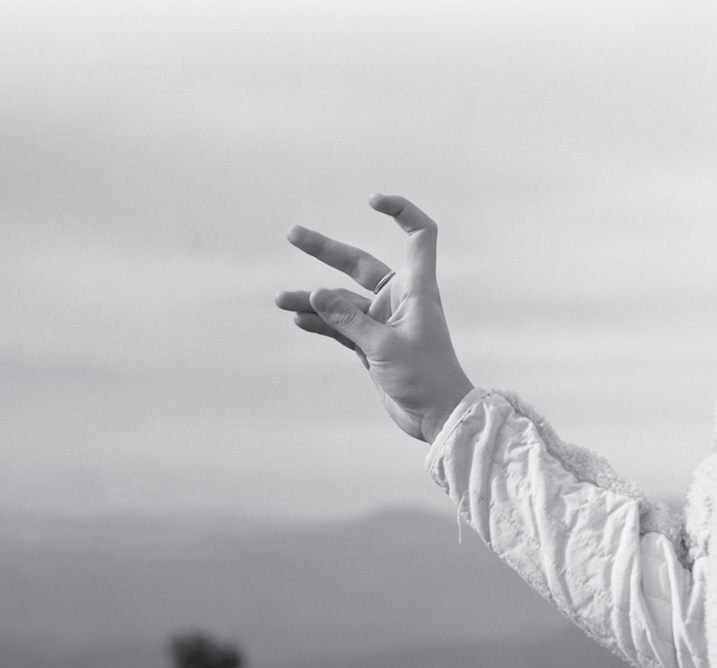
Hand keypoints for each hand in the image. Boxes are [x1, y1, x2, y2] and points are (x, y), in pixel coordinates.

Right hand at [275, 194, 472, 442]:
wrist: (437, 417)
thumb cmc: (425, 378)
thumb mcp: (383, 346)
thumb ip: (348, 320)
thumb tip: (315, 292)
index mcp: (416, 289)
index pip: (418, 235)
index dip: (401, 212)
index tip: (372, 201)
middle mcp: (399, 299)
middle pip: (358, 264)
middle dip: (325, 250)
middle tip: (293, 234)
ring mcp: (382, 321)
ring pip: (341, 300)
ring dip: (312, 299)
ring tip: (280, 299)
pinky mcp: (370, 344)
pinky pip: (340, 326)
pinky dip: (320, 323)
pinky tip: (298, 318)